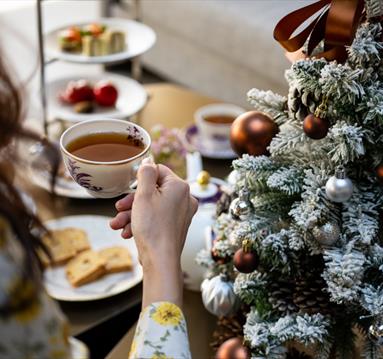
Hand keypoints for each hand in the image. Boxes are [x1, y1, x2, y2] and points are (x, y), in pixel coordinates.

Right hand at [110, 163, 197, 307]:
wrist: (160, 260)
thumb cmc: (152, 227)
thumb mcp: (144, 195)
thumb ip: (146, 173)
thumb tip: (148, 161)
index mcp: (180, 187)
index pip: (158, 171)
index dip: (141, 179)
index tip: (128, 188)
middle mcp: (184, 199)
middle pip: (153, 191)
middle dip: (132, 201)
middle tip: (118, 208)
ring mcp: (181, 214)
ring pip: (152, 206)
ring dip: (132, 214)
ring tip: (116, 225)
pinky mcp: (175, 226)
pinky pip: (156, 218)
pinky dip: (141, 223)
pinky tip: (127, 232)